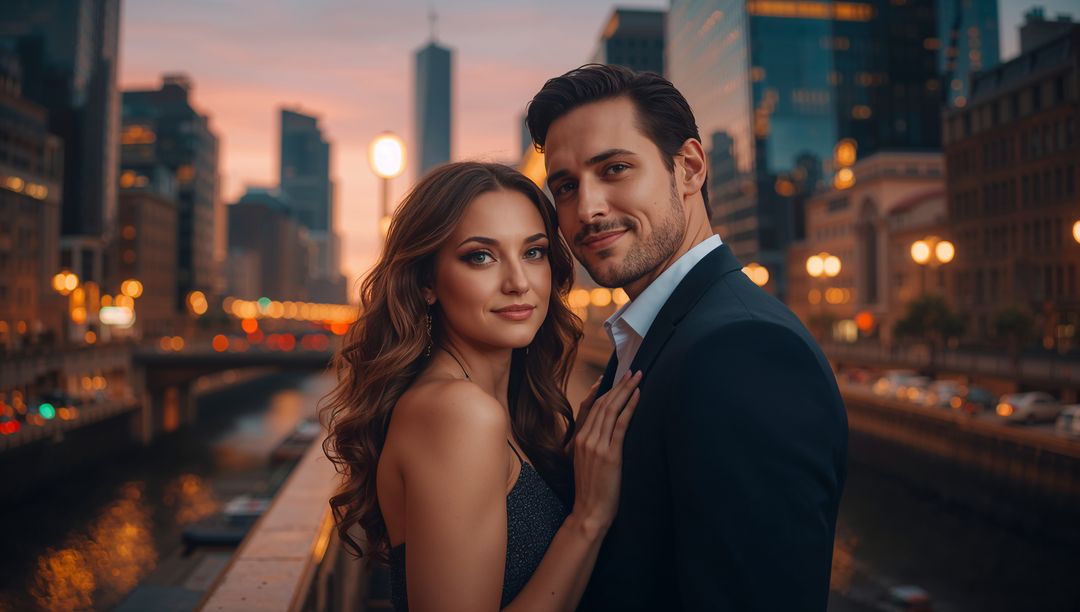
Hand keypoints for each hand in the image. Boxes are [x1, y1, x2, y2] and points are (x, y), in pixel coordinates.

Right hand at [570, 370, 640, 536]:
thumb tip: (607, 432)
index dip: (604, 389)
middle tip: (632, 370)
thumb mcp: (585, 463)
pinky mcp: (610, 455)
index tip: (615, 377)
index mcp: (578, 439)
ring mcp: (596, 446)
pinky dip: (630, 407)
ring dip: (626, 390)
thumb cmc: (592, 490)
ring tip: (637, 377)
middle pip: (603, 404)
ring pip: (611, 409)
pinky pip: (620, 424)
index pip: (592, 406)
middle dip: (619, 385)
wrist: (589, 512)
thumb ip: (592, 445)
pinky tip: (638, 396)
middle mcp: (585, 439)